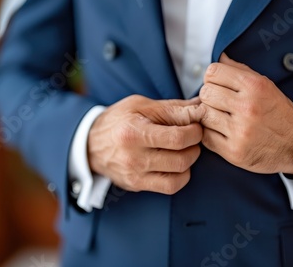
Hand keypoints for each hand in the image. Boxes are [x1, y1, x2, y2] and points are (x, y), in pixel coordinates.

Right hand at [88, 95, 202, 193]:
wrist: (91, 144)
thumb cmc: (118, 120)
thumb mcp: (141, 105)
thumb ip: (173, 108)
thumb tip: (202, 108)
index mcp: (133, 133)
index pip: (177, 139)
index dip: (195, 132)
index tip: (196, 126)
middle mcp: (133, 158)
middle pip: (181, 159)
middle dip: (195, 147)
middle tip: (193, 137)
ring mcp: (135, 175)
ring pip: (179, 176)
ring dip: (190, 162)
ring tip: (185, 149)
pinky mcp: (138, 185)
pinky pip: (170, 187)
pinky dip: (181, 176)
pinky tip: (176, 164)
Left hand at [198, 54, 292, 173]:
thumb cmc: (279, 113)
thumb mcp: (265, 85)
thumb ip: (240, 70)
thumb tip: (219, 58)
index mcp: (255, 87)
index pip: (213, 72)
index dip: (212, 77)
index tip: (217, 84)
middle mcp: (247, 108)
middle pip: (205, 93)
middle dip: (209, 96)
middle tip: (218, 102)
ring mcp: (239, 131)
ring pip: (203, 114)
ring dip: (208, 115)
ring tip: (219, 117)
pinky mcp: (233, 151)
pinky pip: (205, 136)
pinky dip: (209, 133)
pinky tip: (221, 131)